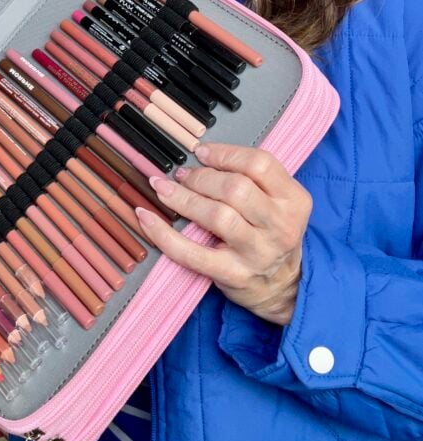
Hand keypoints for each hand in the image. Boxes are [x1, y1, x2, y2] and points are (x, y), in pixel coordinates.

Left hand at [137, 143, 311, 324]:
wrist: (284, 287)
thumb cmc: (270, 233)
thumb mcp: (278, 201)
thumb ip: (250, 177)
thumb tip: (201, 156)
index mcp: (293, 200)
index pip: (261, 164)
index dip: (225, 154)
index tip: (201, 153)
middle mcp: (280, 226)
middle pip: (237, 189)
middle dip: (201, 177)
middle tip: (182, 175)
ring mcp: (257, 253)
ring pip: (217, 216)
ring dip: (182, 198)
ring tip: (163, 189)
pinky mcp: (234, 275)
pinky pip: (192, 254)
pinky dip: (164, 235)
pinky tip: (146, 218)